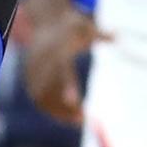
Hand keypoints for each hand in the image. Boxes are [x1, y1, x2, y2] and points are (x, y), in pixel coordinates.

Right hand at [8, 0, 98, 125]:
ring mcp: (33, 71)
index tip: (75, 102)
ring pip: (43, 96)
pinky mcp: (30, 79)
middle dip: (65, 105)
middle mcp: (41, 62)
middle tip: (83, 118)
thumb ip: (99, 33)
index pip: (61, 71)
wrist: (43, 27)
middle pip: (51, 89)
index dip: (67, 87)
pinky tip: (67, 117)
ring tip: (79, 120)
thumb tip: (117, 36)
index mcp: (55, 49)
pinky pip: (39, 99)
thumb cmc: (70, 28)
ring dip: (59, 111)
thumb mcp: (84, 26)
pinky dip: (52, 110)